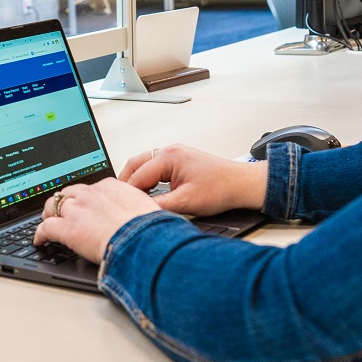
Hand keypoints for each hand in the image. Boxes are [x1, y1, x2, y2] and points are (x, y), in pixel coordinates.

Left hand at [34, 178, 160, 262]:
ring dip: (50, 214)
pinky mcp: (67, 229)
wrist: (142, 239)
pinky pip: (46, 228)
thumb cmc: (148, 227)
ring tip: (48, 221)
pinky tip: (40, 240)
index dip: (84, 197)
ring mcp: (77, 210)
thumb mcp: (144, 207)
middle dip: (64, 201)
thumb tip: (139, 212)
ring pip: (53, 206)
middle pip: (69, 193)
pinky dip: (40, 234)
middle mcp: (90, 195)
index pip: (90, 188)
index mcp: (110, 186)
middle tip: (63, 211)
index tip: (84, 204)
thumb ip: (134, 206)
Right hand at [120, 144, 267, 216]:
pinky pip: (154, 166)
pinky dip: (146, 178)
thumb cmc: (221, 188)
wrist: (241, 184)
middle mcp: (170, 151)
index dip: (128, 192)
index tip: (121, 206)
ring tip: (132, 198)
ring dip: (136, 180)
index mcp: (169, 157)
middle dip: (126, 183)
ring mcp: (174, 154)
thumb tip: (140, 210)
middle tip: (120, 201)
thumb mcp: (186, 202)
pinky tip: (147, 192)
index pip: (137, 174)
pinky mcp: (178, 160)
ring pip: (143, 164)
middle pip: (135, 164)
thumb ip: (159, 205)